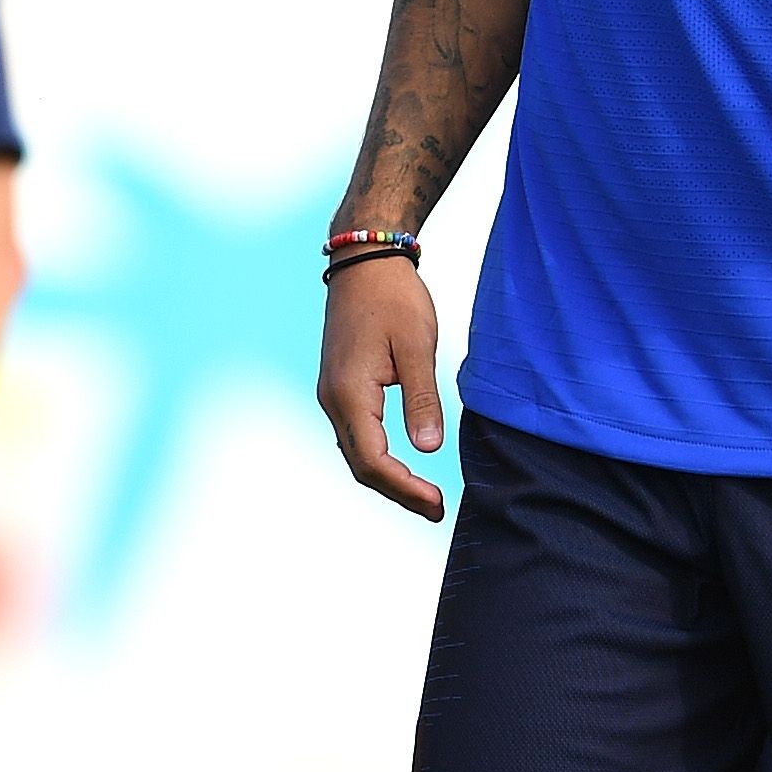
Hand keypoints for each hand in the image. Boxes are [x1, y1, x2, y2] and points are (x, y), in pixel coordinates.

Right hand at [319, 255, 447, 519]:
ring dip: (388, 478)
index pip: (374, 461)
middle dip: (398, 492)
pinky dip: (378, 458)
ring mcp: (333, 393)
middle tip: (437, 509)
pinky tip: (403, 463)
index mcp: (350, 393)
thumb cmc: (394, 298)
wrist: (364, 262)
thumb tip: (427, 449)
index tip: (438, 503)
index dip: (406, 489)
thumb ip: (421, 399)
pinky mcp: (341, 386)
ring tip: (425, 495)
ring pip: (356, 453)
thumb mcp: (418, 346)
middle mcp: (333, 399)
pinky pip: (355, 436)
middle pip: (360, 465)